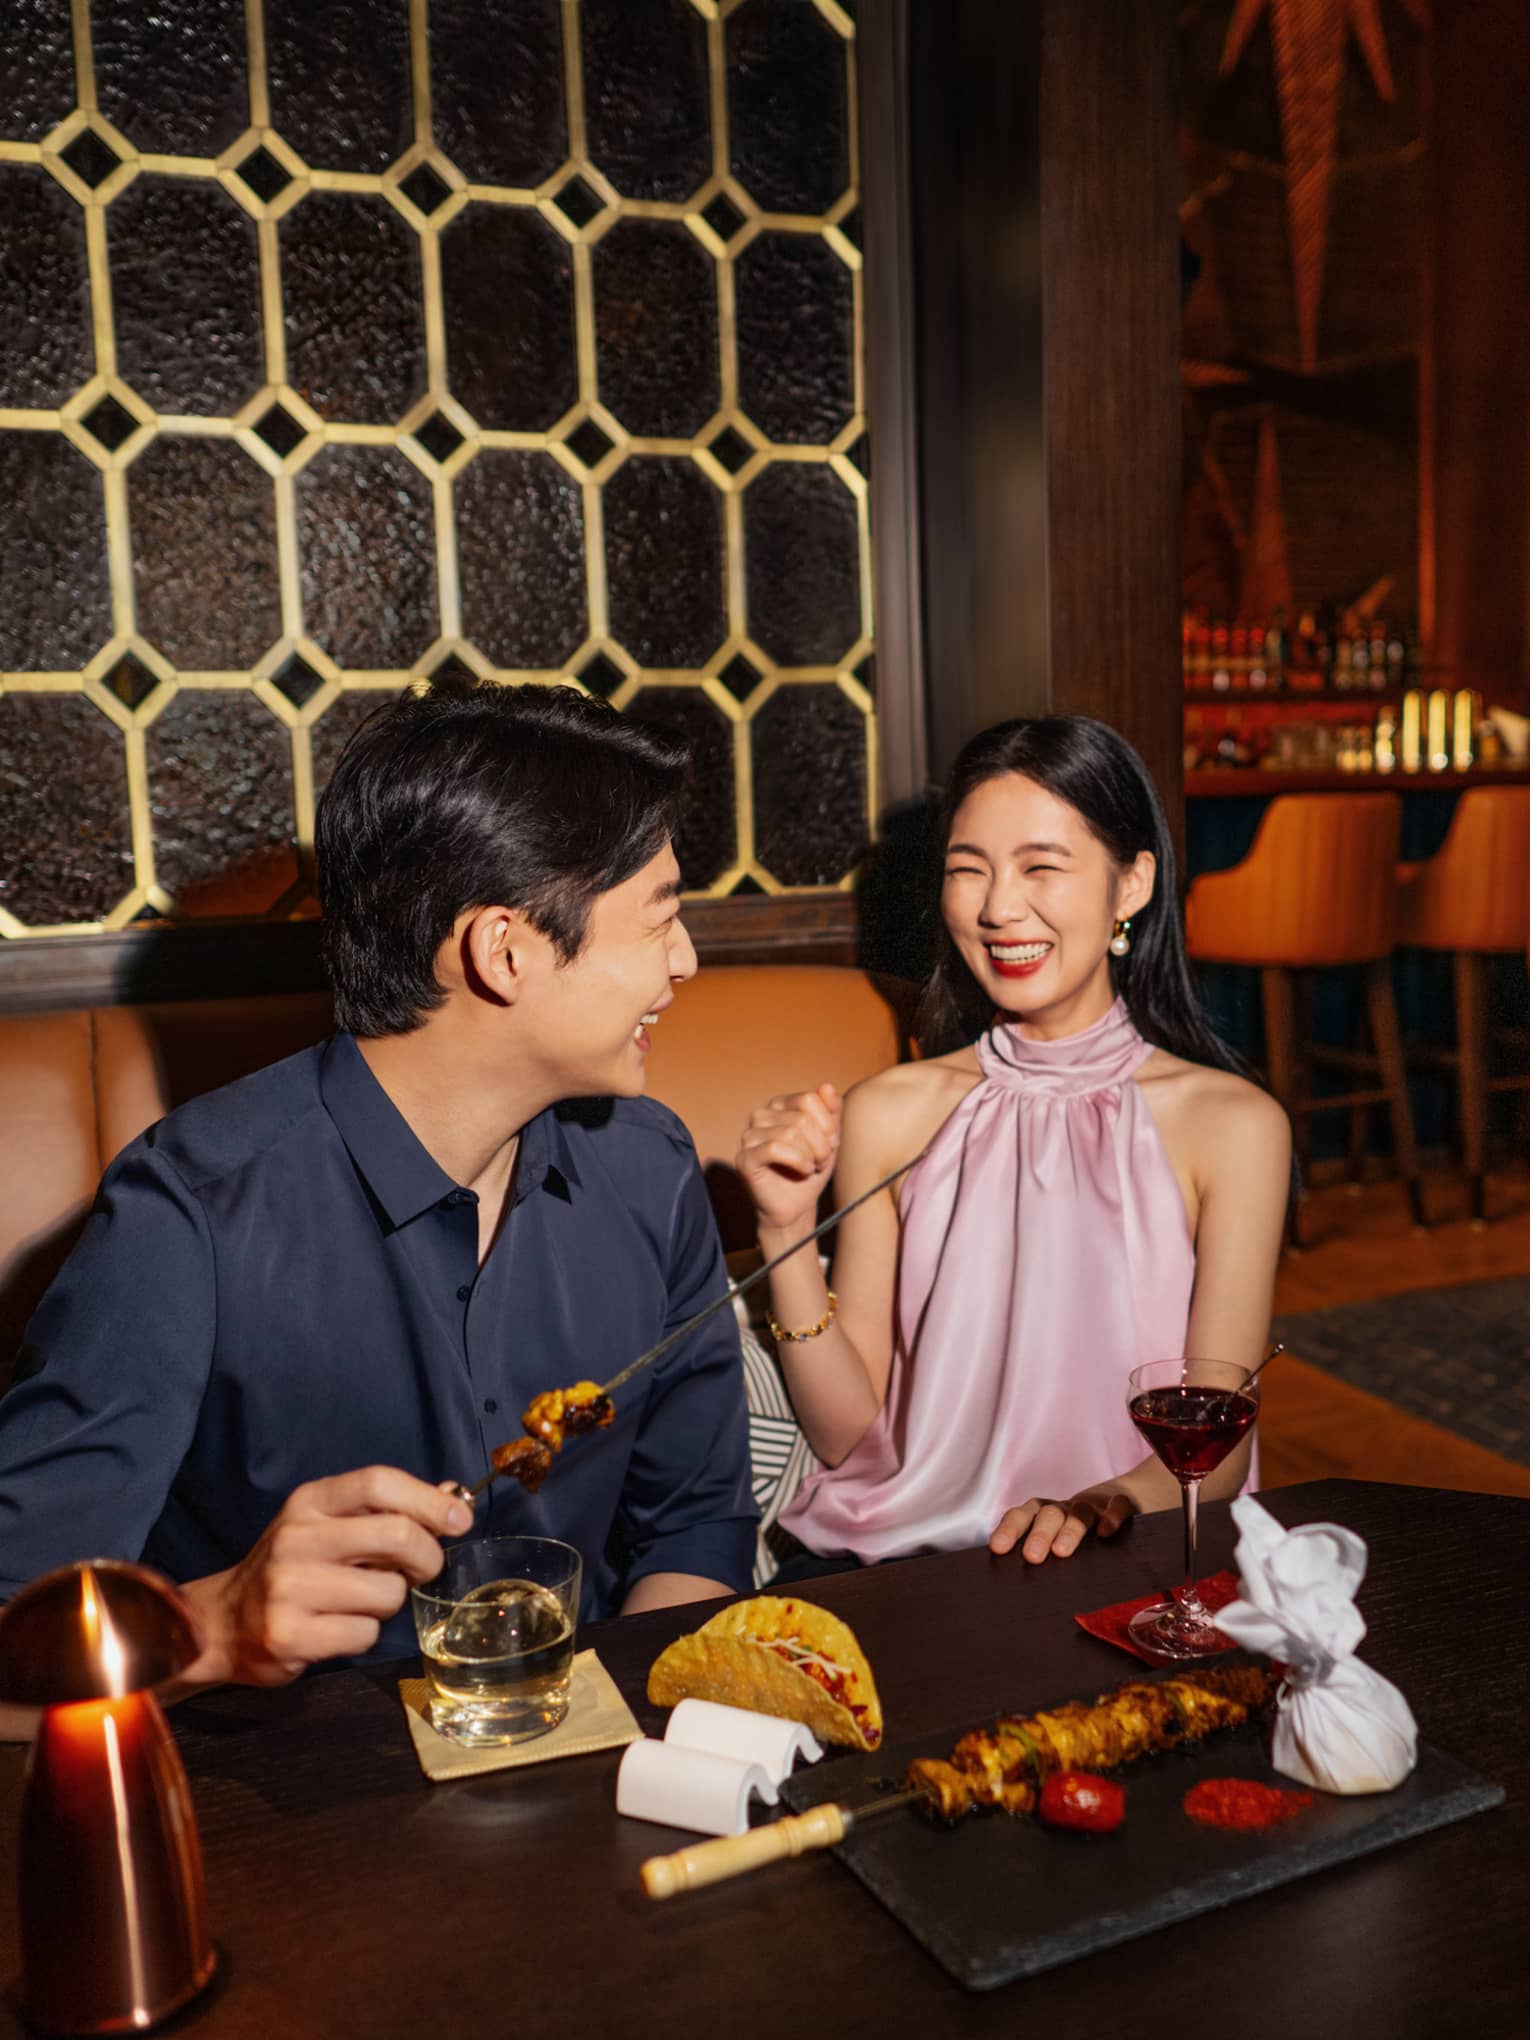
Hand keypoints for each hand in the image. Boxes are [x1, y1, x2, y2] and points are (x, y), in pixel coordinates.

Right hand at [181, 1467, 471, 1687]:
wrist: (221, 1623)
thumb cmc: (291, 1567)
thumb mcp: (329, 1525)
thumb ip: (386, 1510)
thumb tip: (453, 1494)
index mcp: (310, 1501)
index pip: (379, 1482)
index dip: (429, 1500)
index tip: (460, 1520)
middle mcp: (297, 1538)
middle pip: (397, 1535)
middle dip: (427, 1557)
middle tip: (423, 1570)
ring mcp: (290, 1587)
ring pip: (388, 1593)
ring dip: (390, 1603)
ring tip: (360, 1602)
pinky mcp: (289, 1634)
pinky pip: (366, 1634)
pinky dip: (365, 1635)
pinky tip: (337, 1629)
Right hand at [736, 1083, 840, 1237]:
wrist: (797, 1205)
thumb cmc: (811, 1168)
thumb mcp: (829, 1137)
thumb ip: (831, 1111)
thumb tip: (826, 1086)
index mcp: (780, 1105)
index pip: (809, 1099)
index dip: (827, 1124)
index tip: (832, 1144)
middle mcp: (761, 1115)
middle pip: (802, 1118)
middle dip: (820, 1144)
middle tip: (822, 1160)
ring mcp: (749, 1136)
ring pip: (790, 1133)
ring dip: (811, 1155)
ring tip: (812, 1167)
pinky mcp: (745, 1158)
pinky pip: (775, 1149)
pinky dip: (797, 1161)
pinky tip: (804, 1170)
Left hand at [989, 1488, 1137, 1563]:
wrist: (1117, 1500)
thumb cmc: (1076, 1532)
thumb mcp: (1054, 1541)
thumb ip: (1038, 1558)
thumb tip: (1013, 1593)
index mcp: (1042, 1515)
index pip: (1021, 1516)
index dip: (1009, 1530)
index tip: (997, 1549)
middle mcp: (1064, 1509)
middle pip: (1048, 1515)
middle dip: (1038, 1535)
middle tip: (1031, 1558)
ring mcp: (1092, 1505)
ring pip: (1079, 1512)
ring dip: (1070, 1530)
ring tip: (1061, 1552)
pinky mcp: (1119, 1504)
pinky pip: (1116, 1505)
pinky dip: (1111, 1516)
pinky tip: (1106, 1532)